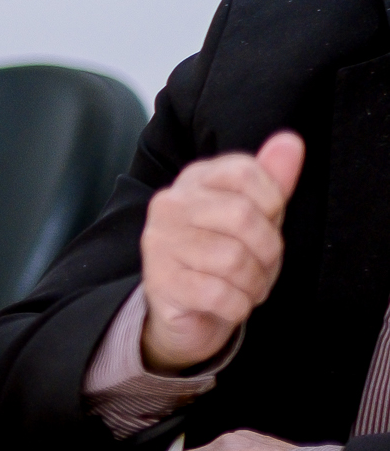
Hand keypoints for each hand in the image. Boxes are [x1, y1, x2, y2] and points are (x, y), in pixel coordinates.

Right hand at [139, 130, 303, 370]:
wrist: (187, 309)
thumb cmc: (226, 254)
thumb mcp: (256, 213)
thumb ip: (273, 178)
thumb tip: (291, 141)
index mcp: (194, 179)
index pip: (244, 171)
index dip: (272, 202)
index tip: (268, 222)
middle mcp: (170, 204)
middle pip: (242, 216)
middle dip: (268, 251)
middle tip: (260, 264)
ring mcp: (160, 242)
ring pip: (233, 260)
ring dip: (254, 284)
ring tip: (245, 286)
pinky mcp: (160, 281)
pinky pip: (219, 294)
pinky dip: (237, 306)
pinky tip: (229, 303)